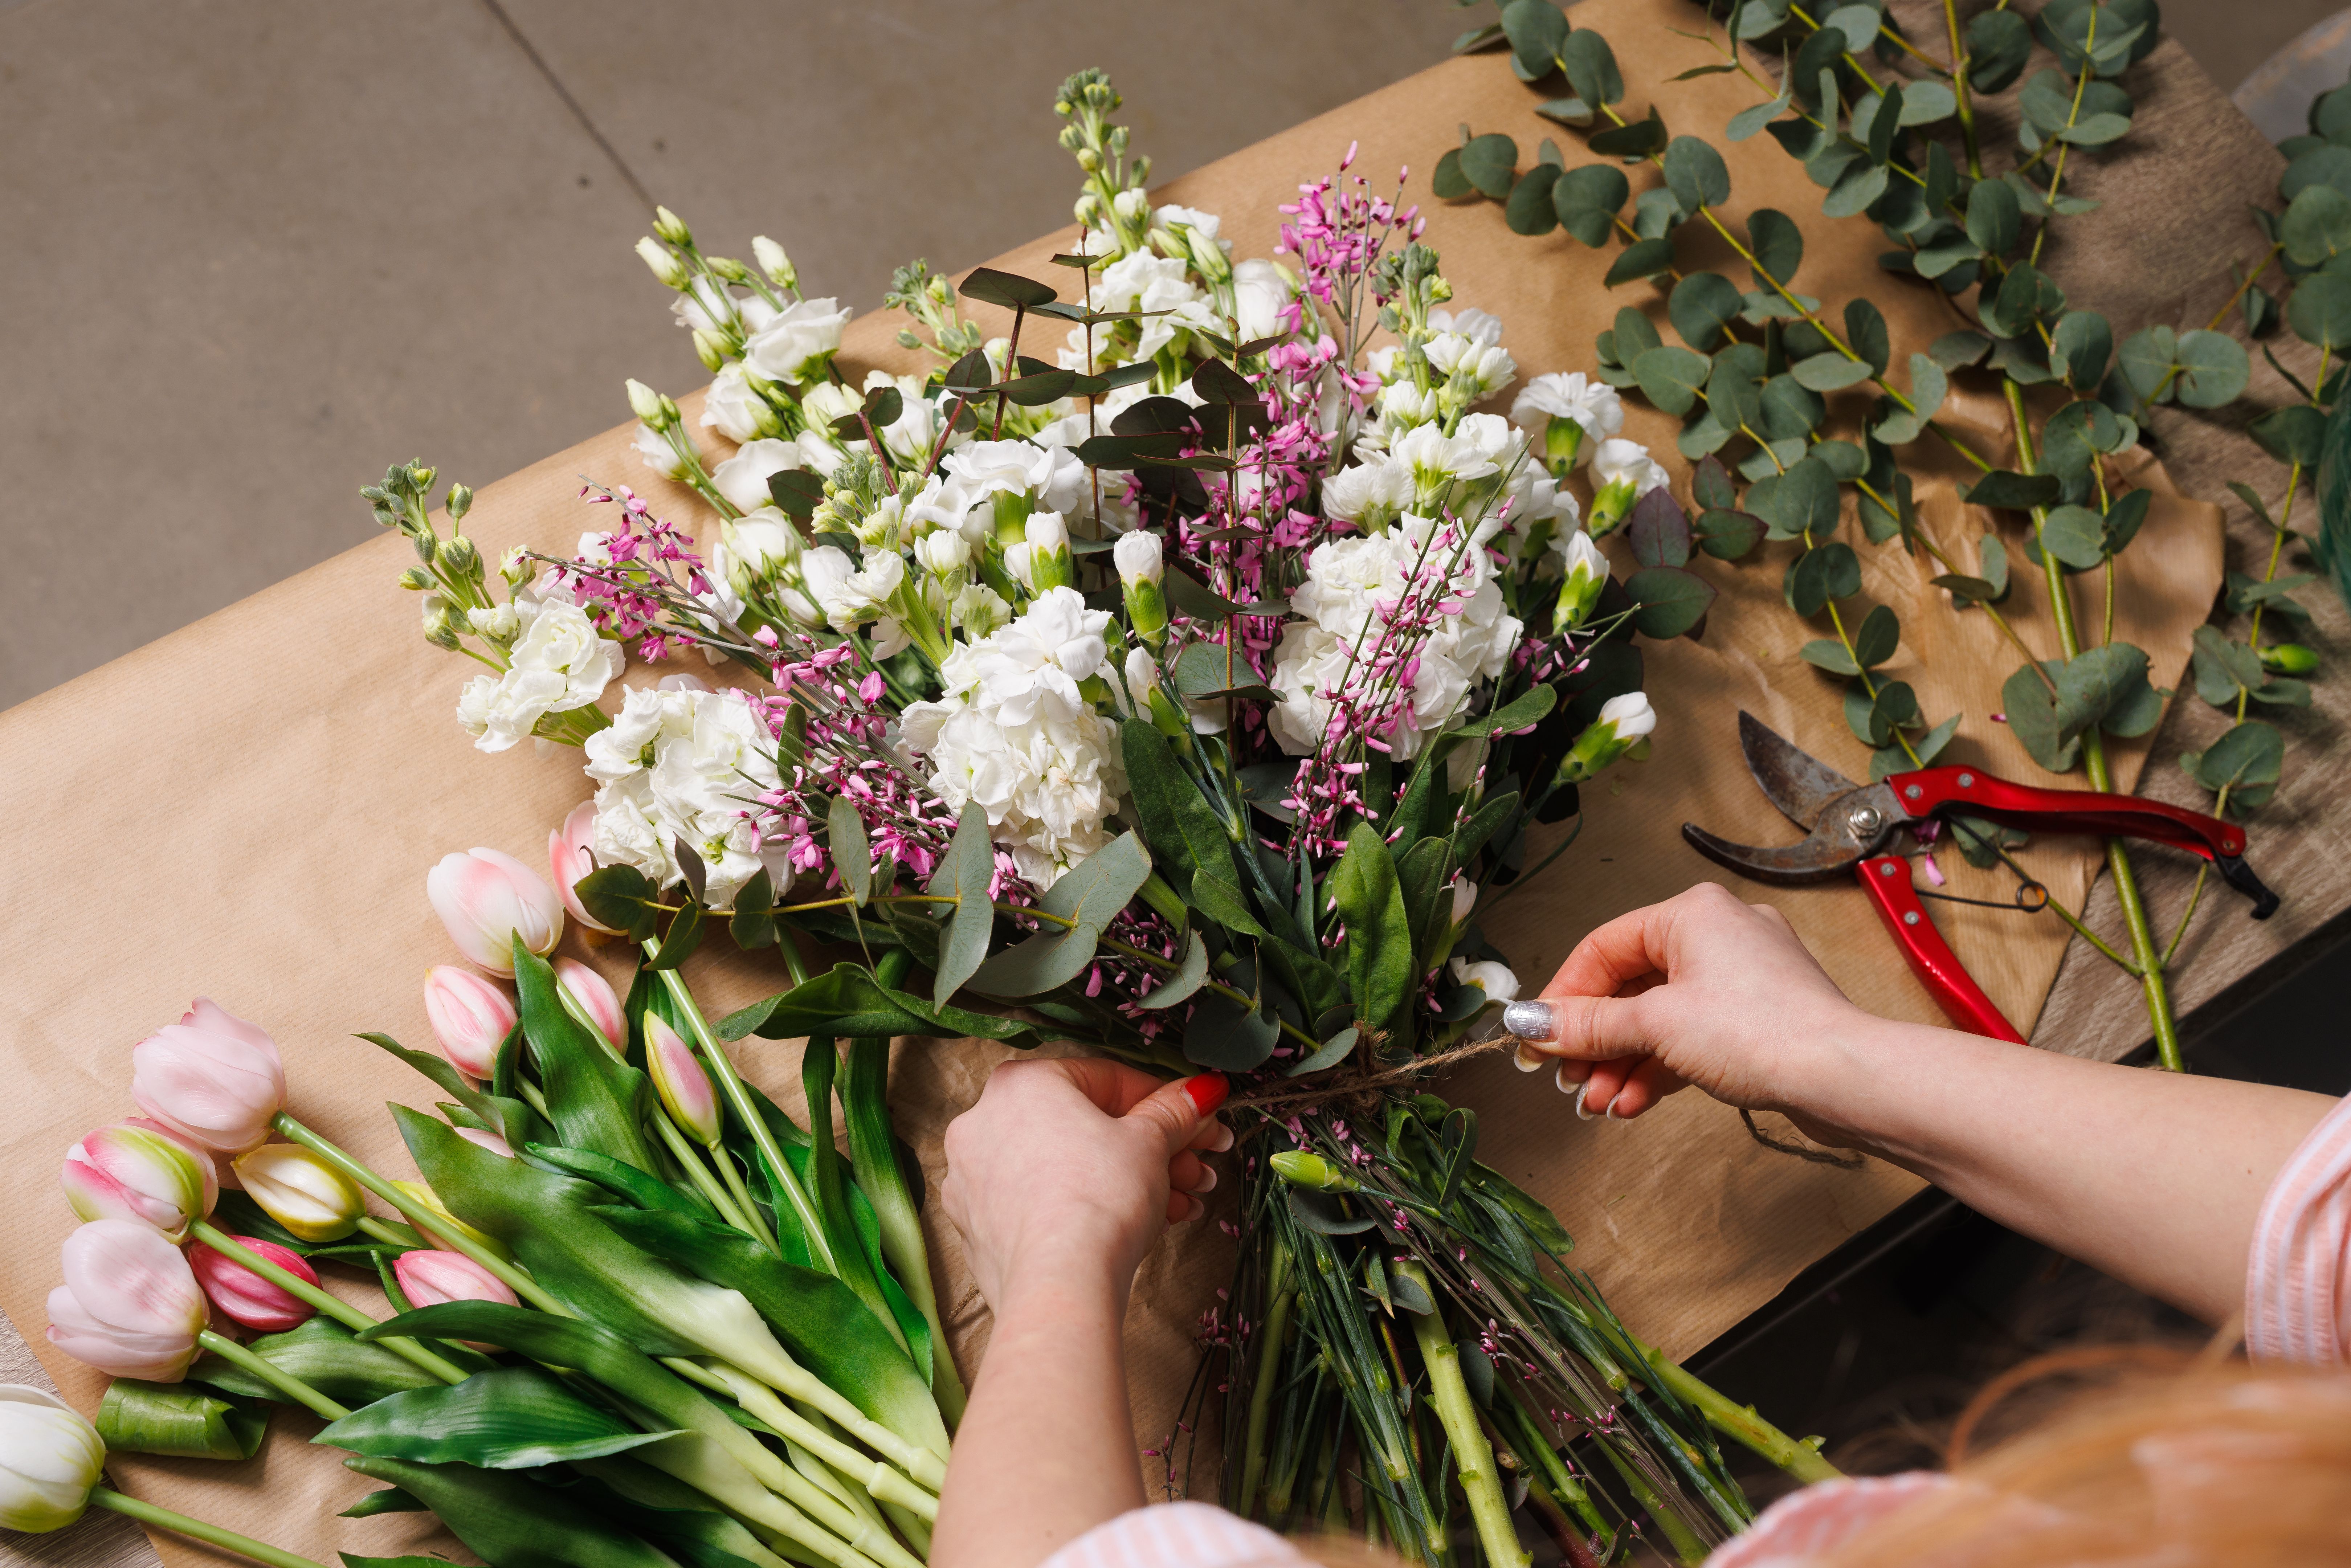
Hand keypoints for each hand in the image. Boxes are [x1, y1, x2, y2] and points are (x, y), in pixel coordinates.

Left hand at [939, 1058, 1231, 1308]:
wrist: (1060, 1286)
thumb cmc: (1097, 1203)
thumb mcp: (1151, 1142)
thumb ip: (1174, 1110)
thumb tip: (1196, 1094)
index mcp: (1022, 1083)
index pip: (1107, 1078)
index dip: (1163, 1102)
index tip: (1193, 1118)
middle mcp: (985, 1122)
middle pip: (1089, 1126)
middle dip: (1153, 1150)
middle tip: (1191, 1167)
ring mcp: (975, 1178)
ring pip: (1068, 1167)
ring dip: (1130, 1182)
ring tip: (1178, 1204)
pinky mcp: (979, 1227)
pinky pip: (1043, 1203)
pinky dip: (1087, 1208)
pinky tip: (1138, 1226)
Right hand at [1503, 882, 1866, 1134]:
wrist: (1843, 1078)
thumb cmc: (1759, 1032)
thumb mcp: (1656, 1026)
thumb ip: (1588, 1025)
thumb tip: (1527, 1021)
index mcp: (1692, 913)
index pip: (1603, 948)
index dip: (1564, 997)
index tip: (1535, 1038)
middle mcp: (1717, 935)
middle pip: (1631, 987)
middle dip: (1595, 1042)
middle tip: (1567, 1082)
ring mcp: (1741, 978)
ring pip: (1660, 1018)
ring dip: (1623, 1064)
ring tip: (1598, 1106)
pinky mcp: (1757, 1018)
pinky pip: (1691, 1037)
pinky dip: (1660, 1068)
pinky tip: (1633, 1104)